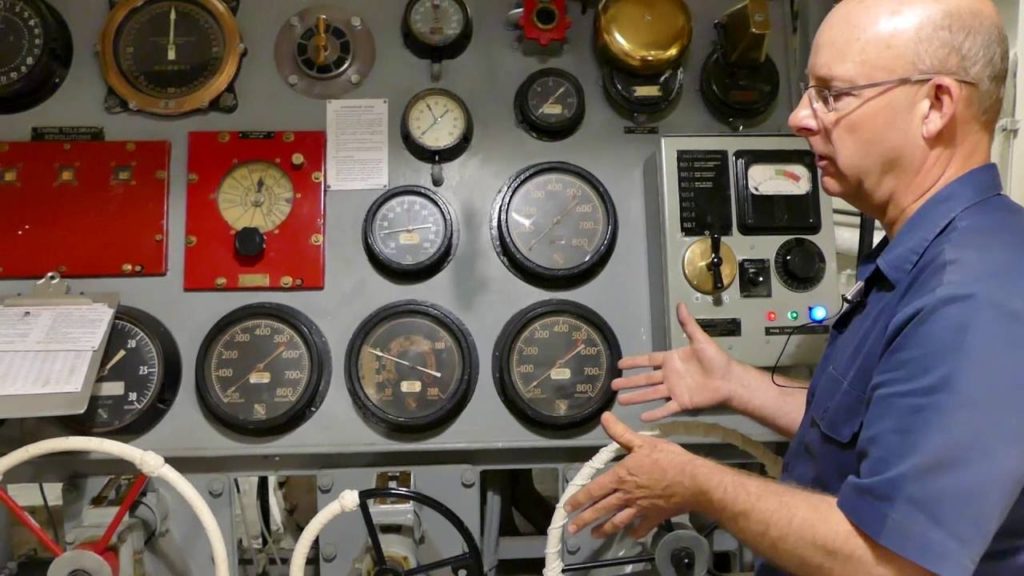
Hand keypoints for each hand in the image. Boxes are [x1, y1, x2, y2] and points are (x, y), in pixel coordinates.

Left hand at [565, 412, 701, 538]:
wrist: (694, 481)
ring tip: (594, 535)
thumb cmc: (668, 459)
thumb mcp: (643, 442)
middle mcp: (626, 496)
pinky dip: (634, 533)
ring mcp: (639, 509)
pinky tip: (629, 536)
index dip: (579, 499)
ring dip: (604, 529)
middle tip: (572, 529)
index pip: (594, 490)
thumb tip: (604, 417)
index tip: (567, 508)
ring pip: (617, 522)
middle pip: (601, 510)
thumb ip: (621, 433)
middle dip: (584, 520)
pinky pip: (641, 528)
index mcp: (620, 477)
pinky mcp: (654, 518)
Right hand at [614, 302, 738, 421]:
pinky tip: (642, 417)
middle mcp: (670, 376)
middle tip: (613, 386)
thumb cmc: (716, 359)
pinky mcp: (682, 403)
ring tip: (620, 401)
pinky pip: (665, 409)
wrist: (730, 380)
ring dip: (636, 397)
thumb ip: (687, 325)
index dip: (634, 362)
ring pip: (650, 394)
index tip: (620, 365)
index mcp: (671, 360)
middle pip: (645, 379)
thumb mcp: (700, 340)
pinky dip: (654, 413)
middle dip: (629, 382)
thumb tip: (680, 304)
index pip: (648, 360)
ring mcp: (674, 390)